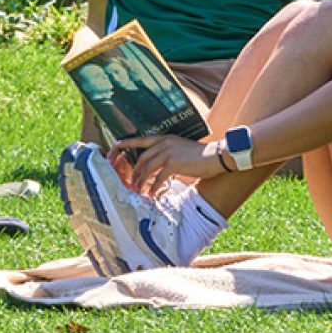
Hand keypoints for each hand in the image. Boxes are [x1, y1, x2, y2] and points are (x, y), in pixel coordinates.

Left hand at [108, 134, 222, 196]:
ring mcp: (169, 152)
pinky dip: (154, 187)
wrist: (214, 156)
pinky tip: (152, 194)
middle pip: (142, 158)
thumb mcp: (181, 148)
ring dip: (142, 181)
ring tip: (139, 190)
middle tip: (132, 181)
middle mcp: (165, 143)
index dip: (128, 142)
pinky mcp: (174, 163)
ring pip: (148, 169)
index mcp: (165, 138)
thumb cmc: (199, 155)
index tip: (116, 145)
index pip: (142, 139)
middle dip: (135, 171)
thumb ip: (168, 153)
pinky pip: (159, 178)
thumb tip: (158, 165)